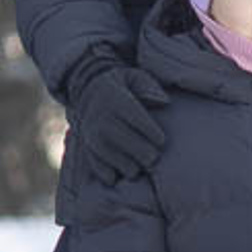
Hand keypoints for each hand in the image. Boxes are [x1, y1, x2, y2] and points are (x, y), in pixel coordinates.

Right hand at [68, 58, 166, 181]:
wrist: (87, 93)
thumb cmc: (122, 87)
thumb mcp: (135, 77)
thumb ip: (150, 86)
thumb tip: (163, 102)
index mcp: (116, 101)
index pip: (141, 123)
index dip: (156, 136)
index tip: (160, 140)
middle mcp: (102, 120)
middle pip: (135, 148)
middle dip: (150, 155)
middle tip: (154, 153)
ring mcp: (93, 138)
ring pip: (124, 165)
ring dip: (136, 166)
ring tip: (140, 160)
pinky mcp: (88, 152)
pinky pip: (106, 173)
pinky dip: (117, 175)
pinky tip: (123, 168)